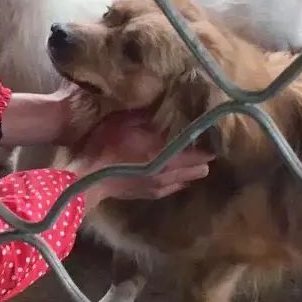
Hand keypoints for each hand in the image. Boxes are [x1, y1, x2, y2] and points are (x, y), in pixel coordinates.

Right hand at [68, 111, 212, 203]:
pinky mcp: (148, 195)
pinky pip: (171, 188)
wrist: (86, 177)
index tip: (215, 137)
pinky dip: (178, 181)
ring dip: (191, 171)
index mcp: (165, 154)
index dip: (208, 146)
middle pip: (197, 169)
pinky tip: (177, 178)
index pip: (198, 153)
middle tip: (205, 148)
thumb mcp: (125, 121)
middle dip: (203, 159)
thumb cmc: (105, 145)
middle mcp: (167, 173)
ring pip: (185, 181)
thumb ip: (147, 116)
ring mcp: (158, 186)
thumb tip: (165, 106)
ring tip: (196, 163)